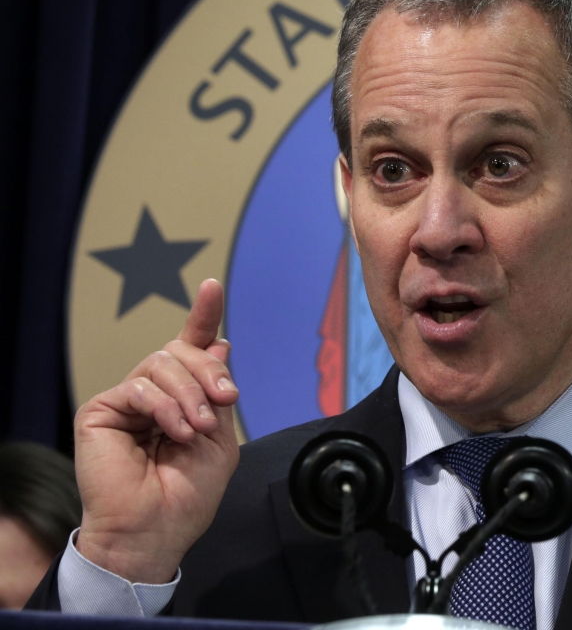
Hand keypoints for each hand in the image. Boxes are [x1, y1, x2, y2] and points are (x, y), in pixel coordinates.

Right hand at [74, 279, 239, 583]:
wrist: (156, 529)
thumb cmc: (187, 494)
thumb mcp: (219, 438)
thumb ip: (216, 392)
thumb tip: (219, 343)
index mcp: (182, 398)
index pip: (190, 348)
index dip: (202, 316)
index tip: (212, 286)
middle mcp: (153, 394)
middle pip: (181, 350)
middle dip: (209, 370)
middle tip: (224, 400)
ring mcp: (126, 401)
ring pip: (162, 363)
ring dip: (190, 394)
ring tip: (197, 429)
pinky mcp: (101, 411)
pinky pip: (140, 387)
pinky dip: (165, 408)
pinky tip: (175, 432)